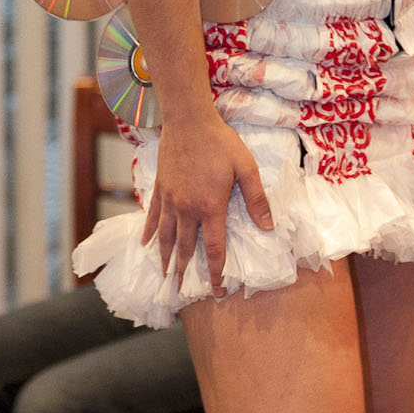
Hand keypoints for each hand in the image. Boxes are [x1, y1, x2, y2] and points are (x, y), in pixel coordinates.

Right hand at [142, 109, 271, 295]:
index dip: (215, 273)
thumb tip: (268, 227)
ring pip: (165, 236)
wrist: (189, 120)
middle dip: (184, 272)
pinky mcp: (160, 189)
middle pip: (185, 248)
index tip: (216, 291)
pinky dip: (149, 232)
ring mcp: (169, 200)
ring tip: (163, 276)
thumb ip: (256, 200)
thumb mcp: (246, 169)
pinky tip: (145, 244)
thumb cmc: (221, 142)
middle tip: (181, 293)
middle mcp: (186, 209)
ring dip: (164, 258)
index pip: (214, 249)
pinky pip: (152, 216)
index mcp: (210, 208)